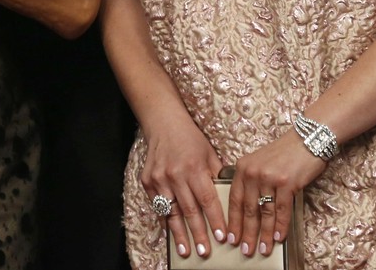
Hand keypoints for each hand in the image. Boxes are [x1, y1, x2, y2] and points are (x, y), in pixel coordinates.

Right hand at [139, 113, 226, 260]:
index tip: (222, 237)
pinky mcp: (147, 181)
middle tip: (205, 252)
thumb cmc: (190, 138)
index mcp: (194, 167)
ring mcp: (159, 179)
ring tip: (186, 251)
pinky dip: (165, 220)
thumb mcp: (209, 153)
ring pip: (171, 212)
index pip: (207, 199)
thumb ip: (217, 176)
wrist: (163, 123)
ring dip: (179, 234)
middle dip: (198, 234)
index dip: (215, 220)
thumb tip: (228, 197)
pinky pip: (157, 206)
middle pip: (189, 210)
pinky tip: (171, 234)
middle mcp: (175, 174)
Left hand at [225, 132, 323, 256]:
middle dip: (246, 233)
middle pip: (247, 209)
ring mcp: (269, 177)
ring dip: (263, 234)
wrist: (307, 139)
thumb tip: (248, 211)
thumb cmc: (285, 153)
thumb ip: (251, 181)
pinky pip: (282, 210)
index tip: (231, 238)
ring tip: (263, 249)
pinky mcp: (287, 182)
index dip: (233, 221)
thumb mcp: (260, 162)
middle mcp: (253, 172)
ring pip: (264, 212)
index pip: (234, 199)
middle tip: (245, 250)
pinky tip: (278, 237)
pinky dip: (280, 226)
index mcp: (243, 167)